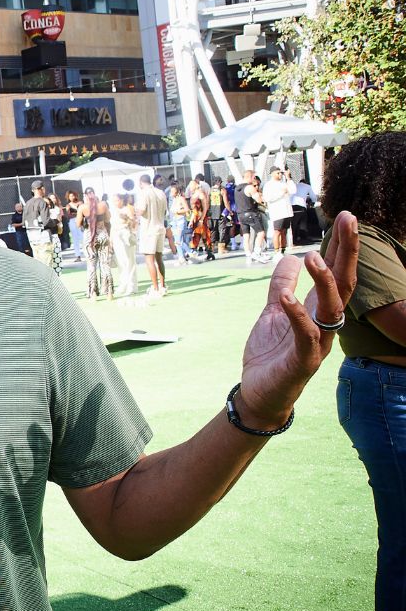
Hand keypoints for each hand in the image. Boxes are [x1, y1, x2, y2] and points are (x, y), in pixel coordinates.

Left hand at [238, 211, 357, 427]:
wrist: (260, 393)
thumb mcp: (273, 311)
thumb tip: (291, 258)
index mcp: (319, 310)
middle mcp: (325, 323)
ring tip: (313, 258)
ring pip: (331, 308)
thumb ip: (282, 286)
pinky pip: (306, 336)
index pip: (336, 273)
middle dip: (347, 252)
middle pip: (344, 283)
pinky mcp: (303, 362)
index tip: (346, 217)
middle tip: (350, 221)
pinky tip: (287, 298)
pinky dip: (297, 315)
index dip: (342, 246)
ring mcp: (317, 343)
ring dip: (324, 282)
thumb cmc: (272, 353)